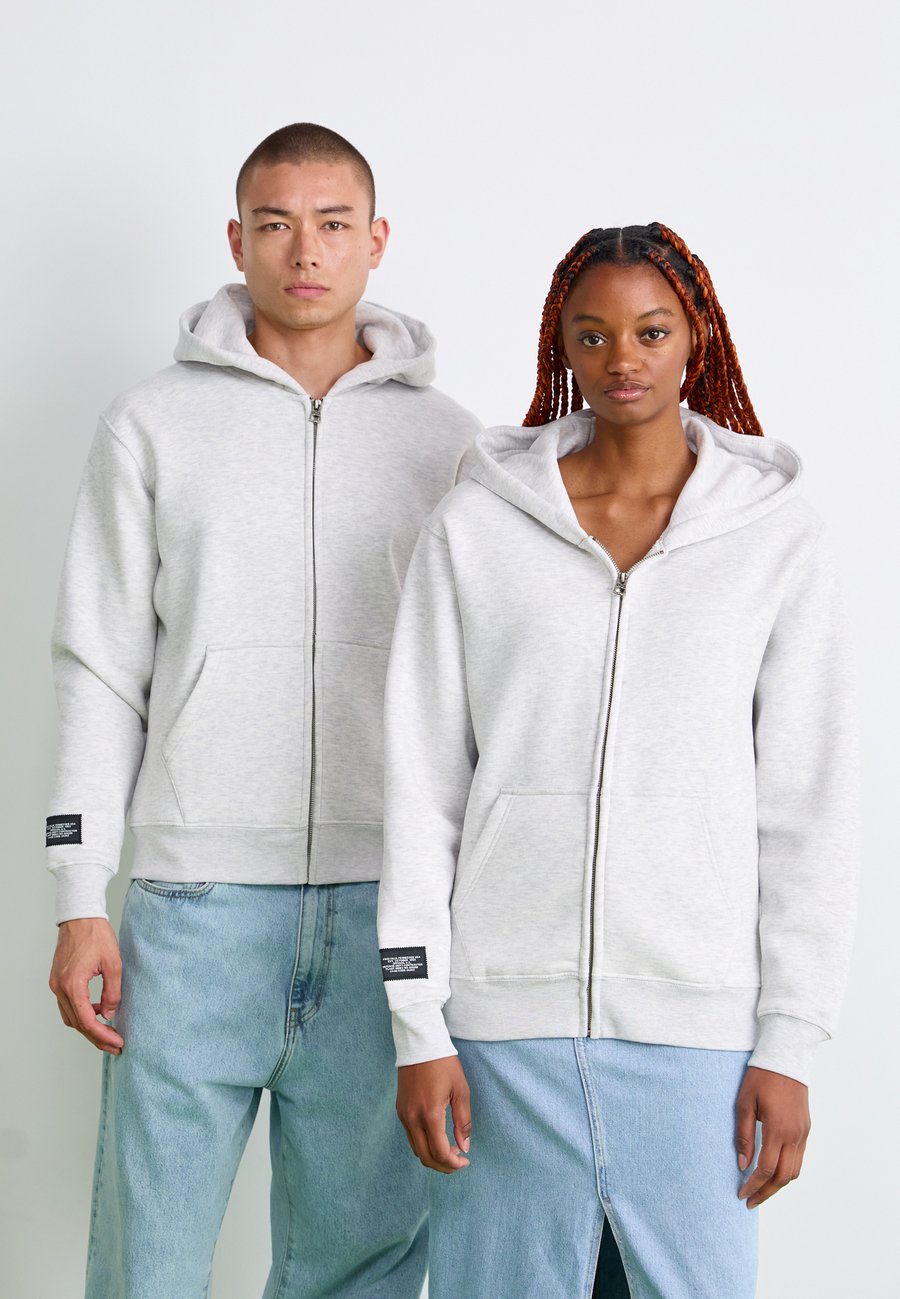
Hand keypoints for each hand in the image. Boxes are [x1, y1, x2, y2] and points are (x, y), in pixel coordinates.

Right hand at [49, 918, 123, 1053]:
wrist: (80, 916)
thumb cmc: (96, 935)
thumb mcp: (113, 963)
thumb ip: (112, 992)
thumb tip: (110, 1015)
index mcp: (73, 985)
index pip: (87, 1021)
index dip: (103, 1036)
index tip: (118, 1042)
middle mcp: (60, 988)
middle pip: (77, 1024)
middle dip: (97, 1037)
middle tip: (115, 1045)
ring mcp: (56, 984)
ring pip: (70, 1016)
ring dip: (88, 1027)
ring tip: (109, 1032)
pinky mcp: (58, 980)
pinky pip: (68, 1005)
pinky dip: (82, 1012)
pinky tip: (98, 1010)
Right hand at [396, 1055, 471, 1172]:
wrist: (420, 1044)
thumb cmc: (443, 1064)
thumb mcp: (460, 1090)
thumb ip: (463, 1121)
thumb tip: (464, 1147)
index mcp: (429, 1114)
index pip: (440, 1152)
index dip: (454, 1163)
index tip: (465, 1161)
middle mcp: (412, 1118)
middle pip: (425, 1157)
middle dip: (443, 1166)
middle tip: (458, 1162)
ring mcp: (403, 1115)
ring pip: (416, 1149)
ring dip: (433, 1156)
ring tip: (450, 1150)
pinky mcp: (400, 1110)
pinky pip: (411, 1136)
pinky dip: (424, 1144)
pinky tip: (437, 1137)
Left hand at [736, 1065, 809, 1207]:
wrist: (785, 1056)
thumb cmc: (760, 1077)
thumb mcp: (744, 1103)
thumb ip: (744, 1135)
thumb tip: (742, 1164)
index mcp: (778, 1129)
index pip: (766, 1169)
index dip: (753, 1185)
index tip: (741, 1194)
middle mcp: (795, 1135)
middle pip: (783, 1177)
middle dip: (766, 1193)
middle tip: (750, 1201)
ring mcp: (804, 1133)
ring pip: (794, 1171)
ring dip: (778, 1184)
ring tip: (761, 1190)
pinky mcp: (807, 1128)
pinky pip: (799, 1158)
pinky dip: (787, 1170)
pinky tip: (774, 1171)